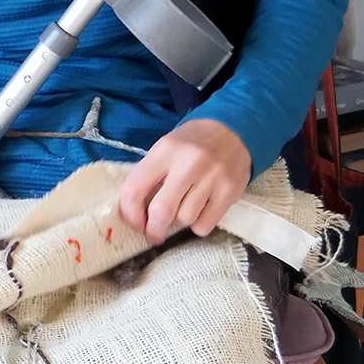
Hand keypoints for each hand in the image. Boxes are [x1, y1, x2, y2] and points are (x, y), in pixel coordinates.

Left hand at [118, 119, 252, 242]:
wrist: (233, 130)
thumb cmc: (192, 144)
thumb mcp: (165, 149)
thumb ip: (149, 176)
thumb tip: (136, 213)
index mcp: (165, 150)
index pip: (134, 189)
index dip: (130, 214)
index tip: (136, 222)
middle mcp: (188, 163)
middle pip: (162, 211)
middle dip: (154, 229)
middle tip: (154, 233)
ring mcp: (212, 177)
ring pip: (185, 219)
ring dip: (180, 221)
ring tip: (184, 207)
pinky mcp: (229, 191)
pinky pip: (204, 225)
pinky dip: (198, 224)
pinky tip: (201, 209)